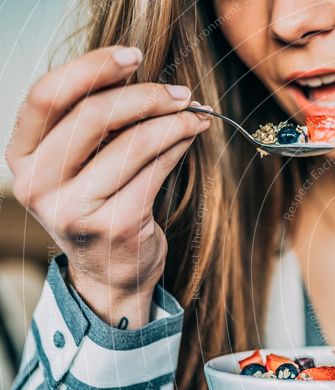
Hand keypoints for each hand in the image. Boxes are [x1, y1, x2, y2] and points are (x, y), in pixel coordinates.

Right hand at [5, 46, 211, 327]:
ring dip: (173, 121)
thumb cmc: (98, 205)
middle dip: (146, 95)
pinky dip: (178, 146)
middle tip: (180, 92)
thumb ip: (91, 124)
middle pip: (94, 115)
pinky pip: (157, 169)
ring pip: (134, 142)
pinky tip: (190, 138)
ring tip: (194, 115)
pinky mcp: (117, 225)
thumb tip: (140, 73)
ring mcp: (75, 209)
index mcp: (22, 158)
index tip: (133, 55)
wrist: (110, 272)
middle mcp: (39, 185)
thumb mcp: (77, 165)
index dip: (91, 68)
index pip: (47, 96)